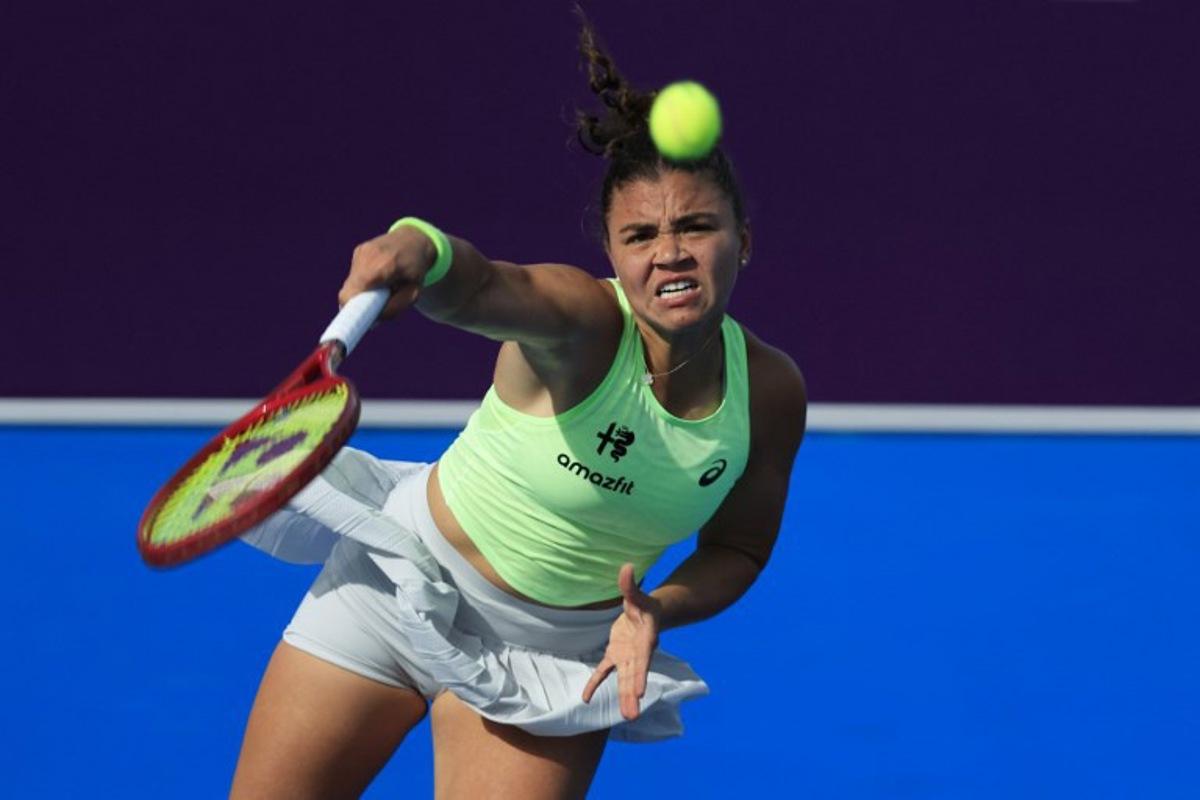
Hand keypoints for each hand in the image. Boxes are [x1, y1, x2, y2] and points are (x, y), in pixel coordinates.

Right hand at [338, 225, 439, 318]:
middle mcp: (371, 255)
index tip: (353, 320)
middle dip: (355, 303)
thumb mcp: (414, 293)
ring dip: (360, 292)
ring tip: (378, 290)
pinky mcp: (358, 251)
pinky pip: (354, 274)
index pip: (358, 288)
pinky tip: (376, 278)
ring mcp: (362, 251)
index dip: (351, 305)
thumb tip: (373, 322)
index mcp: (386, 265)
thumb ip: (395, 308)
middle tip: (368, 311)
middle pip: (350, 288)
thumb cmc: (415, 271)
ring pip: (350, 283)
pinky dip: (361, 281)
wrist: (415, 241)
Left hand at [581, 563, 661, 720]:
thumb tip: (626, 567)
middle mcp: (637, 653)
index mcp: (645, 640)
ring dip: (624, 697)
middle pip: (635, 676)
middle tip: (632, 714)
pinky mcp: (616, 656)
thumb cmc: (644, 603)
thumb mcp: (637, 594)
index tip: (640, 691)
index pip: (642, 660)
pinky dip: (595, 684)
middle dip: (633, 695)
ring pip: (624, 679)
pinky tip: (586, 698)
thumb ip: (629, 585)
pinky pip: (604, 672)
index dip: (641, 674)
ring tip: (626, 716)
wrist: (648, 612)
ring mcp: (626, 657)